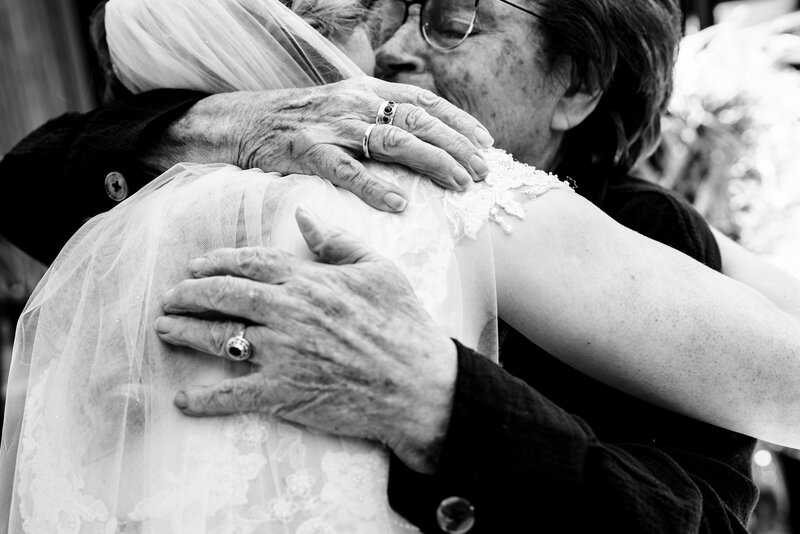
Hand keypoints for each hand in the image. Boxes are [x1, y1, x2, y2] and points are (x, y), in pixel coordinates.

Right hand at [145, 77, 493, 212]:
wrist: (240, 122)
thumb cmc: (298, 122)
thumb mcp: (342, 109)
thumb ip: (377, 120)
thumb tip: (421, 142)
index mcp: (366, 91)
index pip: (425, 101)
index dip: (458, 121)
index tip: (487, 142)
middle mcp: (355, 103)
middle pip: (419, 121)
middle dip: (456, 146)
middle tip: (482, 172)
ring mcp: (332, 126)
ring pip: (394, 141)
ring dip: (431, 162)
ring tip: (458, 184)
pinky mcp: (307, 151)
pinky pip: (346, 170)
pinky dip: (374, 187)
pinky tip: (397, 204)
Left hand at [155, 207, 457, 472]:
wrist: (419, 384)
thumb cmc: (404, 324)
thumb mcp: (378, 269)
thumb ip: (337, 241)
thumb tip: (304, 215)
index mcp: (309, 280)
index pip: (249, 263)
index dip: (216, 263)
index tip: (196, 266)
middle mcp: (288, 312)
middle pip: (224, 297)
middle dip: (189, 294)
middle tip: (170, 297)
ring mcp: (283, 353)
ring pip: (220, 339)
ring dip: (186, 333)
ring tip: (163, 329)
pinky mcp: (284, 392)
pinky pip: (234, 395)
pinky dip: (205, 399)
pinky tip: (182, 400)